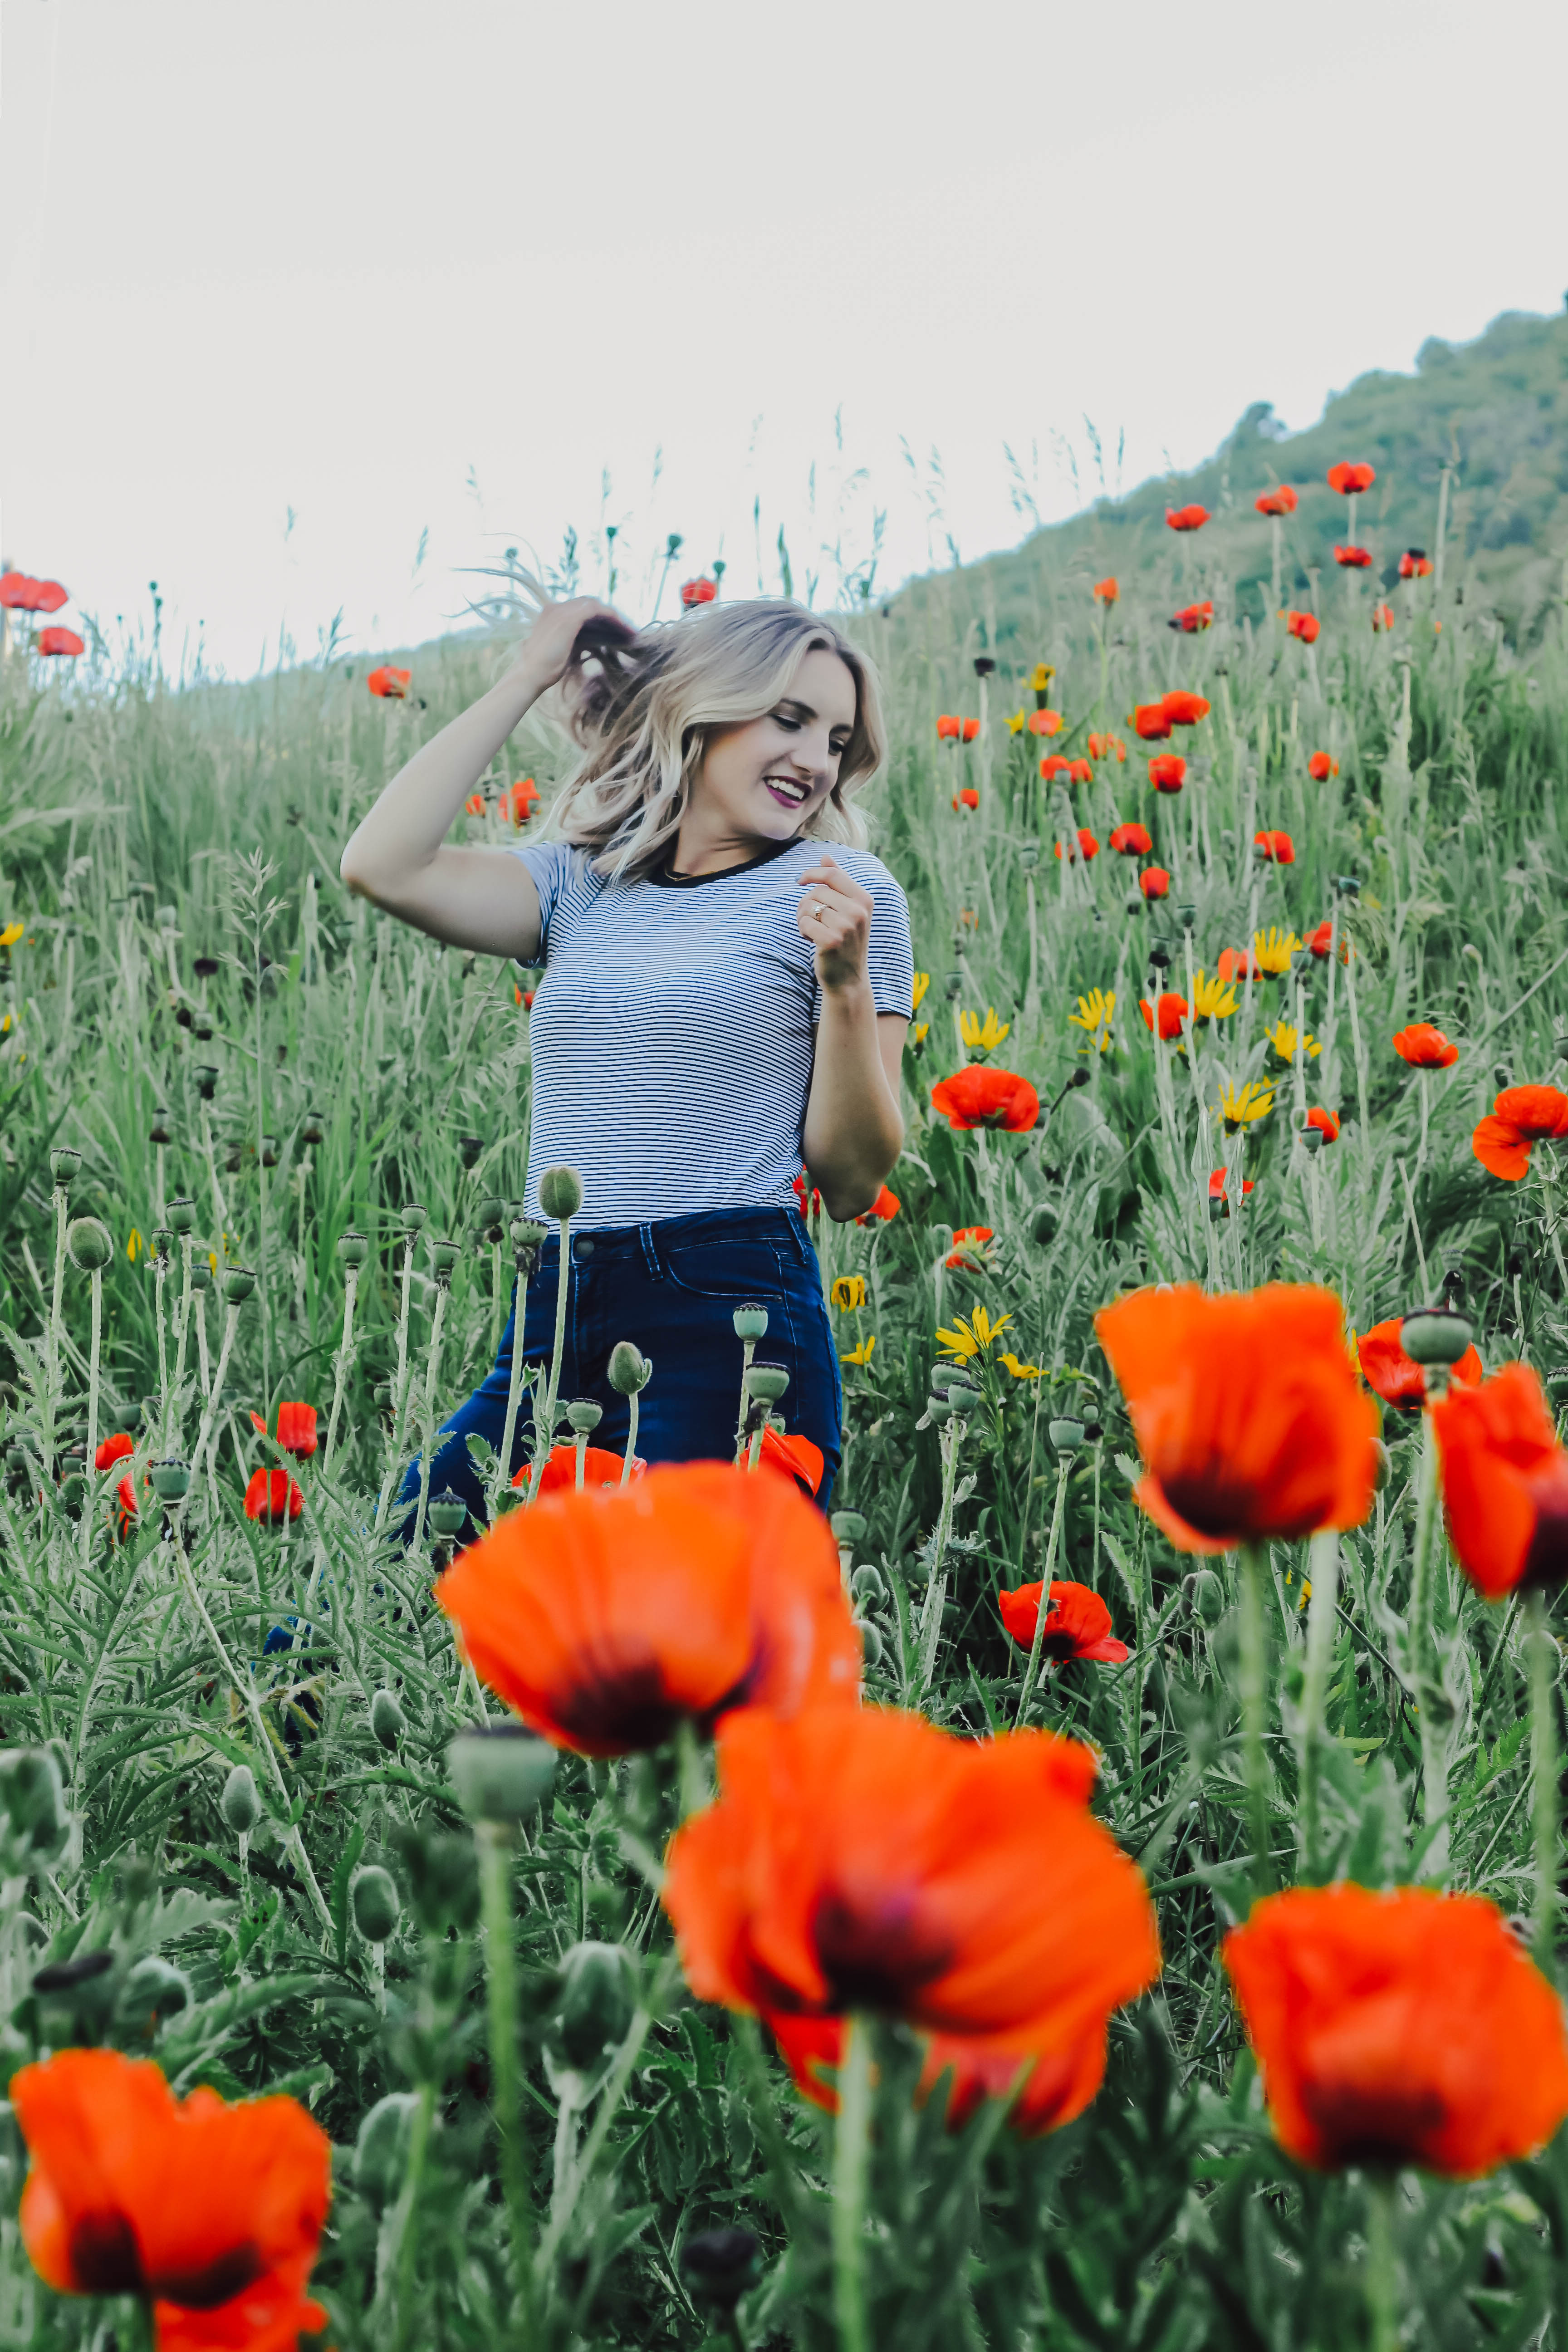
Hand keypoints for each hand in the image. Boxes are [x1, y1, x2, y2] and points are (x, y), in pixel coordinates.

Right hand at [509, 594, 634, 693]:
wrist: (531, 675)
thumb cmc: (545, 670)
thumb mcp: (566, 650)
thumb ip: (579, 640)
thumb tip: (598, 640)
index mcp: (553, 613)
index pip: (582, 609)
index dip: (601, 618)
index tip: (617, 631)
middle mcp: (557, 607)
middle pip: (590, 604)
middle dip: (610, 617)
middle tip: (627, 630)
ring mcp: (562, 610)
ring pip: (595, 605)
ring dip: (614, 617)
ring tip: (630, 631)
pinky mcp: (569, 617)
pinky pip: (597, 610)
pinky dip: (612, 618)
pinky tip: (623, 629)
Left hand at [797, 850, 872, 995]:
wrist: (849, 978)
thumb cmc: (845, 941)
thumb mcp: (848, 909)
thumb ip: (839, 882)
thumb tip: (825, 856)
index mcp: (864, 899)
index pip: (832, 875)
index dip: (812, 873)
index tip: (800, 881)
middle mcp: (859, 911)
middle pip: (816, 892)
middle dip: (807, 904)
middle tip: (814, 921)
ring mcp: (846, 926)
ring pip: (808, 907)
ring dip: (804, 919)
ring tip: (814, 931)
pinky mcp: (832, 941)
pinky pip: (804, 923)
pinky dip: (802, 931)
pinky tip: (812, 941)